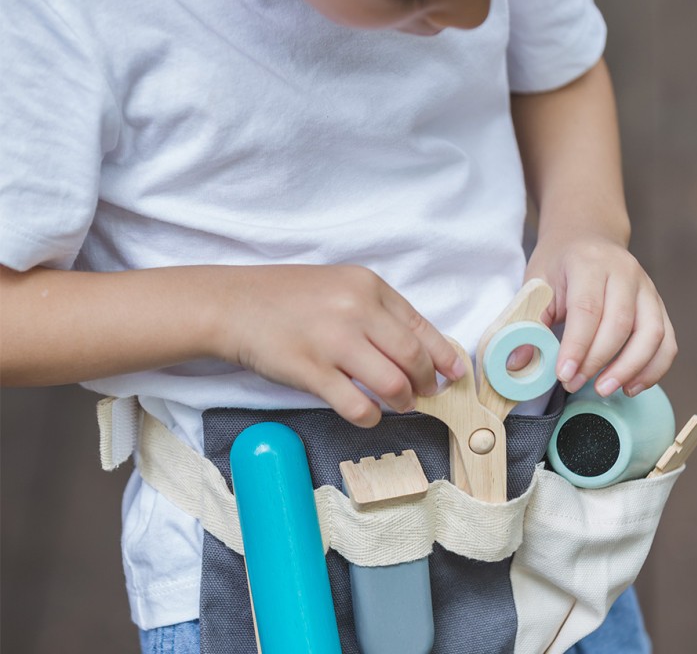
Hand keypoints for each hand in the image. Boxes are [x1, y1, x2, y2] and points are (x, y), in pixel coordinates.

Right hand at [217, 264, 464, 426]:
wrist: (234, 303)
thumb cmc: (288, 296)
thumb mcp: (340, 286)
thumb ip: (377, 311)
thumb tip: (417, 348)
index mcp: (368, 286)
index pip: (421, 326)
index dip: (444, 355)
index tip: (455, 372)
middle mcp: (356, 310)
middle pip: (414, 358)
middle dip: (427, 383)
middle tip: (425, 393)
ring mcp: (334, 341)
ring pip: (393, 385)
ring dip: (403, 402)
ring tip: (398, 404)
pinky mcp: (311, 372)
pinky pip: (357, 406)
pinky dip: (370, 417)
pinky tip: (367, 414)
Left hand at [524, 232, 676, 396]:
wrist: (587, 236)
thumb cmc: (559, 264)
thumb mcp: (536, 283)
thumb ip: (528, 322)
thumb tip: (517, 363)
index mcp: (589, 263)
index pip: (587, 309)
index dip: (577, 346)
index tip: (564, 374)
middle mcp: (624, 273)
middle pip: (620, 324)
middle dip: (598, 361)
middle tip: (574, 383)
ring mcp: (647, 288)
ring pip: (651, 334)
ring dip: (630, 368)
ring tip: (604, 389)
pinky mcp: (658, 305)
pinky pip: (666, 341)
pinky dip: (654, 368)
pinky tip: (632, 385)